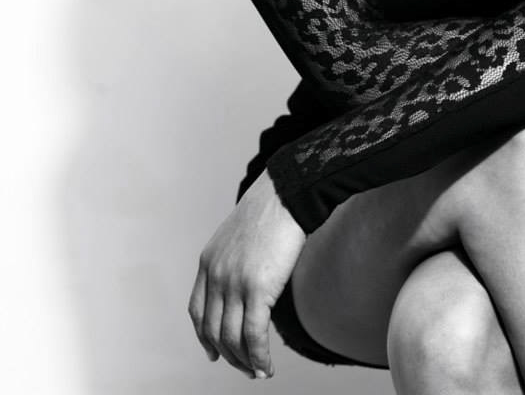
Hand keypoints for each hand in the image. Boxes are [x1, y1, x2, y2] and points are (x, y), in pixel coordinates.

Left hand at [188, 169, 305, 378]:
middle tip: (245, 368)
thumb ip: (233, 262)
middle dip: (229, 355)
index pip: (197, 311)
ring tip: (258, 371)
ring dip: (245, 362)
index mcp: (208, 262)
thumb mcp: (237, 237)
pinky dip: (259, 357)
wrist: (285, 195)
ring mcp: (234, 283)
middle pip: (213, 330)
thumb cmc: (269, 211)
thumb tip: (244, 286)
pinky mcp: (258, 290)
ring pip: (233, 339)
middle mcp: (216, 275)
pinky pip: (254, 336)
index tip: (214, 353)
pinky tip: (267, 366)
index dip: (204, 337)